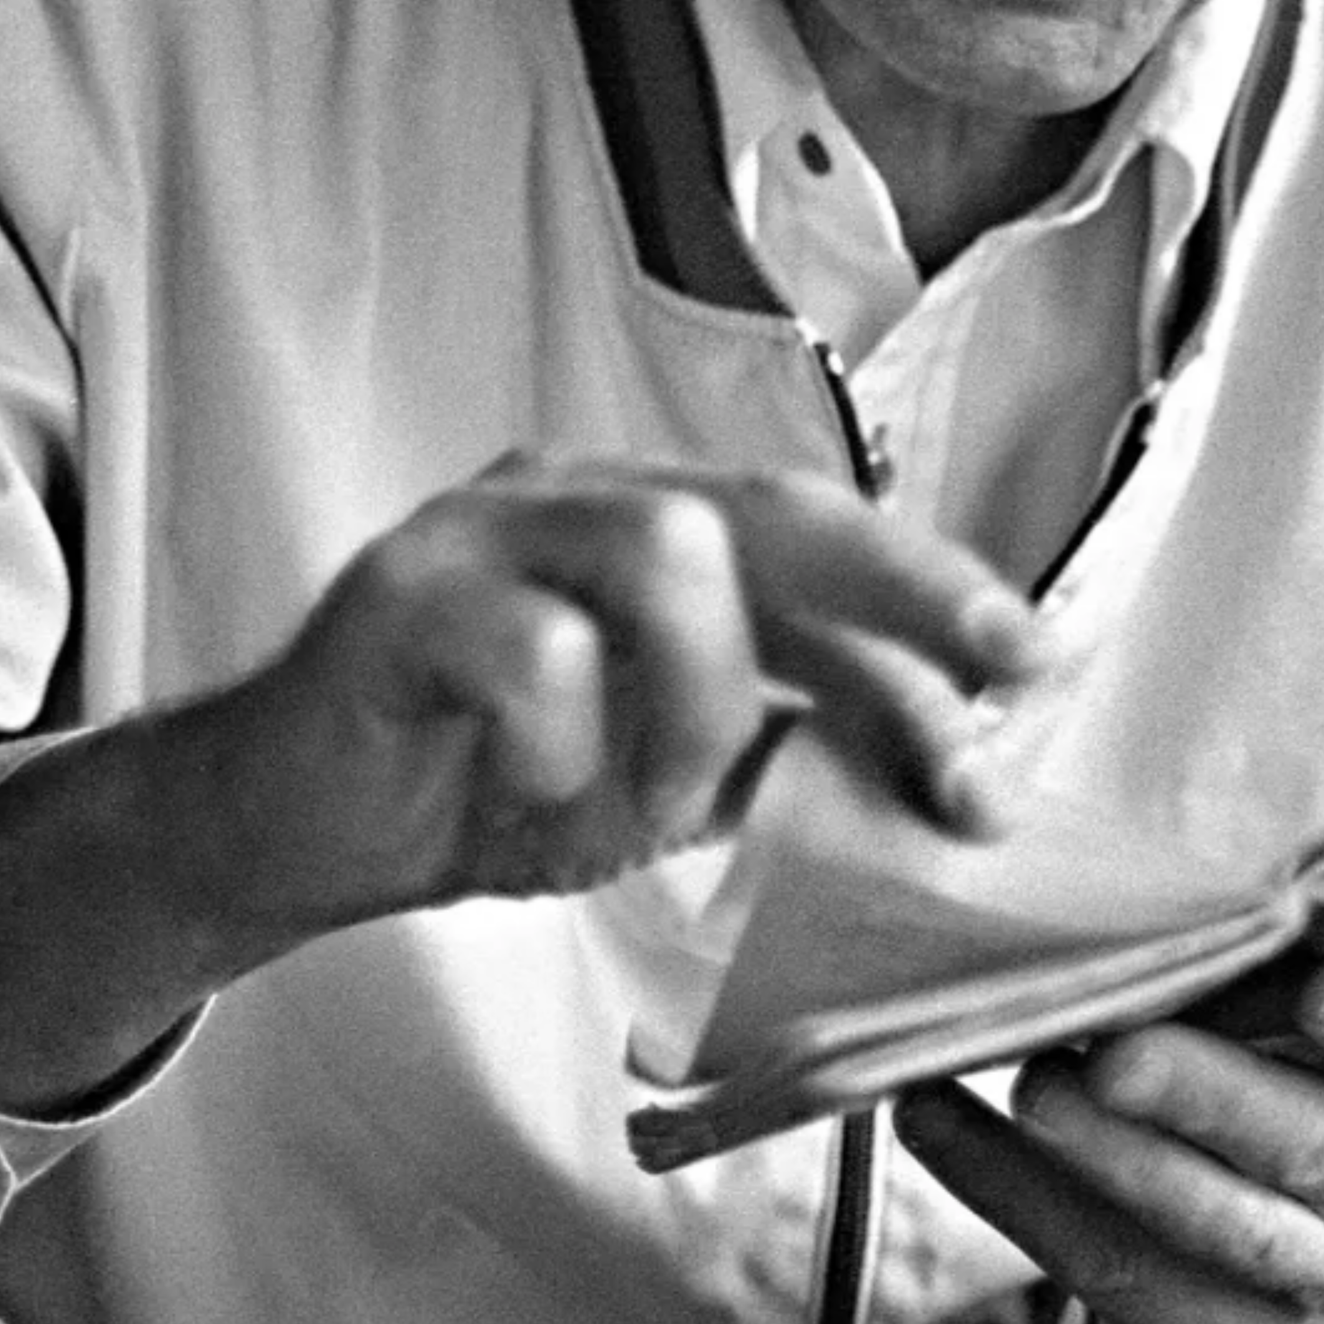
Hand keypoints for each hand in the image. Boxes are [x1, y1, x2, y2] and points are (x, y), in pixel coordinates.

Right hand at [216, 452, 1047, 940]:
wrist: (288, 825)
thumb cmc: (489, 781)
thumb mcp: (666, 776)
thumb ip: (783, 747)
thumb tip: (946, 769)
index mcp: (655, 522)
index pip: (821, 535)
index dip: (933, 590)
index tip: (1035, 658)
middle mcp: (582, 498)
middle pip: (771, 505)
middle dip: (900, 591)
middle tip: (988, 691)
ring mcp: (488, 530)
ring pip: (666, 554)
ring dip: (694, 707)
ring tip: (646, 808)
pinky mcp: (399, 594)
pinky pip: (530, 651)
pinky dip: (564, 752)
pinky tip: (527, 800)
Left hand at [893, 958, 1323, 1323]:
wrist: (1316, 1229)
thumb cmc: (1300, 1049)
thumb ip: (1281, 941)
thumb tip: (1168, 885)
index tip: (1321, 986)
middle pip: (1307, 1144)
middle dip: (1203, 1093)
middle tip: (1114, 1050)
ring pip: (1212, 1225)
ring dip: (1104, 1155)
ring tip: (1025, 1082)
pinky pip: (1118, 1275)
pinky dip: (1017, 1194)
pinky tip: (940, 1121)